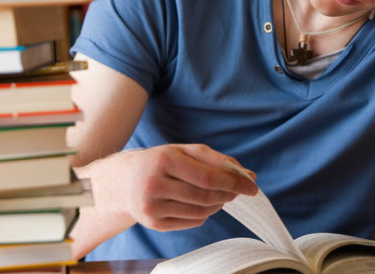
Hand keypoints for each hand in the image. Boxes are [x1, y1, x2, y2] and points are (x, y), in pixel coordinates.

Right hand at [69, 144, 257, 256]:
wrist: (122, 181)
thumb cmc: (160, 161)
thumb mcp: (183, 151)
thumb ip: (216, 159)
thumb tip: (248, 175)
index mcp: (164, 160)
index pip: (208, 177)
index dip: (234, 182)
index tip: (252, 185)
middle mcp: (154, 184)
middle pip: (206, 196)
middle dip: (229, 194)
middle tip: (239, 190)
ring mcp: (152, 207)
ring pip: (201, 211)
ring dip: (218, 204)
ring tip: (221, 195)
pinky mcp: (153, 223)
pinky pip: (191, 222)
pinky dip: (205, 214)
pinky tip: (202, 204)